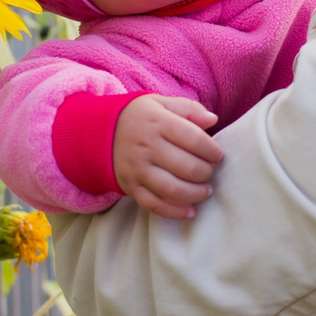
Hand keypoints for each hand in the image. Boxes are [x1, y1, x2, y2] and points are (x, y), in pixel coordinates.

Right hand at [112, 95, 222, 219]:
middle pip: (185, 166)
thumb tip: (213, 119)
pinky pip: (154, 204)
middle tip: (209, 172)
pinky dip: (174, 212)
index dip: (211, 150)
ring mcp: (137, 169)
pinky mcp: (130, 186)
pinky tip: (190, 211)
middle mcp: (146, 146)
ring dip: (195, 194)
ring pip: (171, 189)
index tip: (217, 155)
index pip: (193, 138)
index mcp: (157, 122)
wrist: (98, 132)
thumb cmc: (139, 117)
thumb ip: (189, 109)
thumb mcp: (160, 103)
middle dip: (205, 173)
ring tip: (205, 191)